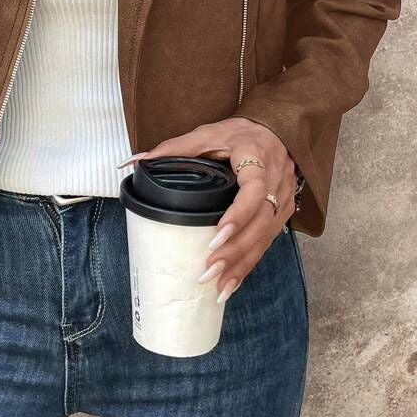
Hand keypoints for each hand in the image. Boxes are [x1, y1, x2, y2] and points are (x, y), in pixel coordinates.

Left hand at [119, 117, 296, 299]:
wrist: (277, 131)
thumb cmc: (240, 133)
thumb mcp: (207, 134)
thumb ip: (173, 148)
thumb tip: (134, 162)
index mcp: (256, 159)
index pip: (253, 190)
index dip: (238, 214)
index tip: (217, 233)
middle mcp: (275, 182)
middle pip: (260, 222)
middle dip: (235, 250)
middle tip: (209, 268)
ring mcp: (281, 200)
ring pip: (265, 238)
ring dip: (241, 264)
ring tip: (218, 286)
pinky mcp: (281, 214)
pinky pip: (266, 243)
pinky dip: (248, 265)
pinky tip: (231, 284)